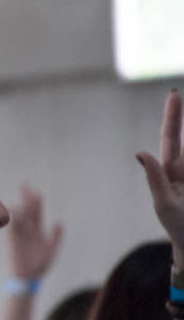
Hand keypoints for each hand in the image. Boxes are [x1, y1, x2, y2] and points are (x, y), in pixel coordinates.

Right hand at [6, 183, 62, 278]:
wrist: (28, 278)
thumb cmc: (40, 265)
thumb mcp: (52, 250)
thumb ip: (56, 236)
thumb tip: (60, 222)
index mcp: (38, 232)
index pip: (37, 213)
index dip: (37, 202)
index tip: (35, 191)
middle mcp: (29, 231)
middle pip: (28, 211)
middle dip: (26, 198)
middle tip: (25, 185)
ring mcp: (21, 236)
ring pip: (21, 218)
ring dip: (21, 209)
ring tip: (20, 198)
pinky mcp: (14, 243)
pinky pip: (14, 229)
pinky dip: (14, 221)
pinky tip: (14, 212)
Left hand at [137, 89, 183, 259]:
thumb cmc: (177, 225)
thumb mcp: (164, 204)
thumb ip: (154, 179)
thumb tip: (140, 152)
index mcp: (173, 169)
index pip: (172, 137)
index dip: (173, 116)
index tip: (174, 94)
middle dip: (182, 120)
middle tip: (176, 97)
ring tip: (181, 184)